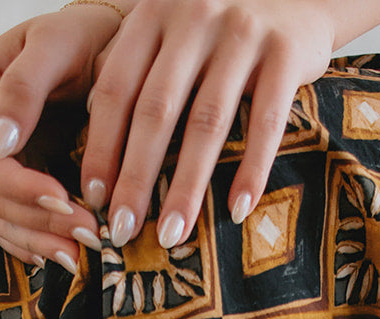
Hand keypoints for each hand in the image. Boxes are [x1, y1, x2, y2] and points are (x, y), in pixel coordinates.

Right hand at [0, 7, 120, 271]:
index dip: (18, 186)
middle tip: (90, 233)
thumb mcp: (59, 45)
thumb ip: (25, 87)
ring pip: (0, 216)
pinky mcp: (16, 181)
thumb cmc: (89, 36)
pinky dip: (37, 246)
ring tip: (82, 256)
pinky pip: (13, 225)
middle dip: (37, 219)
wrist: (111, 46)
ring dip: (41, 241)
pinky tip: (65, 256)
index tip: (64, 196)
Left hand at [83, 0, 335, 244]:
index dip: (101, 145)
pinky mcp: (286, 51)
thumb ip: (140, 68)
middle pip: (156, 111)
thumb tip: (97, 134)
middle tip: (122, 230)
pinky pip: (265, 123)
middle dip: (135, 178)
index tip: (93, 197)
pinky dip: (251, 170)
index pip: (116, 88)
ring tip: (171, 235)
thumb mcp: (173, 29)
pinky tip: (238, 210)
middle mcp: (193, 16)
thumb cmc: (223, 25)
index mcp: (154, 14)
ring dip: (186, 187)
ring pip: (206, 123)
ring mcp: (242, 32)